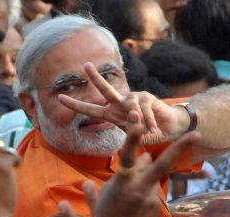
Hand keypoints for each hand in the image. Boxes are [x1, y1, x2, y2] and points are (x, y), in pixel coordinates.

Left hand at [58, 63, 190, 144]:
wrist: (170, 128)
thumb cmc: (149, 133)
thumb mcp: (135, 138)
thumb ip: (131, 134)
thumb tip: (134, 124)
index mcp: (112, 114)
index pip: (90, 109)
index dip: (75, 105)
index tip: (60, 97)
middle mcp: (120, 103)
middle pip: (106, 89)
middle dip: (96, 78)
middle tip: (86, 65)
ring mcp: (134, 98)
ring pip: (130, 106)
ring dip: (137, 120)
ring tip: (146, 129)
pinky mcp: (147, 97)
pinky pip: (144, 109)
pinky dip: (148, 121)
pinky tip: (153, 128)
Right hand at [59, 126, 199, 216]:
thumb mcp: (102, 198)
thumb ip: (110, 181)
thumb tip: (121, 166)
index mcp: (122, 184)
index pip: (128, 155)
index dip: (133, 138)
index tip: (139, 123)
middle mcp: (140, 189)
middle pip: (163, 164)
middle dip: (180, 147)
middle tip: (197, 133)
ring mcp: (151, 199)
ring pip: (152, 176)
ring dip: (145, 173)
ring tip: (130, 184)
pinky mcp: (156, 207)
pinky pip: (151, 189)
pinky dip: (144, 188)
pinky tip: (132, 201)